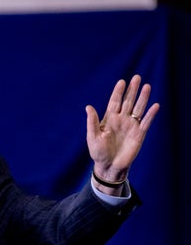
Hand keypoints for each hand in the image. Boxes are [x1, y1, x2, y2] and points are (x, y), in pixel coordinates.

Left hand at [85, 74, 159, 190]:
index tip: (121, 82)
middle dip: (132, 90)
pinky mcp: (139, 134)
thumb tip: (88, 107)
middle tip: (136, 77)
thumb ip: (92, 122)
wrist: (109, 166)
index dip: (118, 92)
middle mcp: (121, 120)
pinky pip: (146, 122)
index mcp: (109, 119)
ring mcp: (131, 126)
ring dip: (143, 98)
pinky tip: (155, 106)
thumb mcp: (92, 137)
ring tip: (147, 86)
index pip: (114, 102)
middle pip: (128, 102)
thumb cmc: (98, 152)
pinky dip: (151, 114)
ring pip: (138, 108)